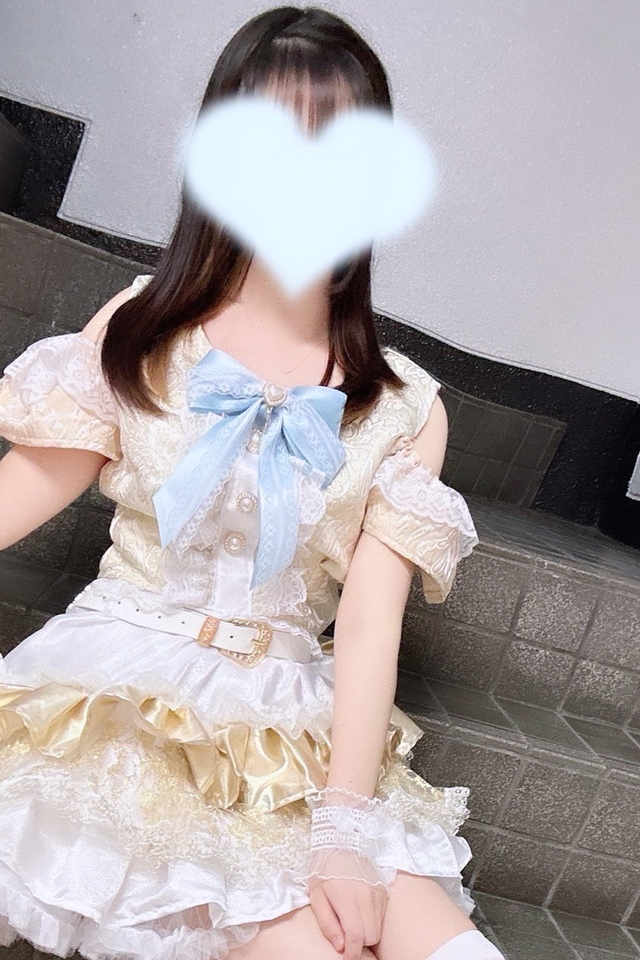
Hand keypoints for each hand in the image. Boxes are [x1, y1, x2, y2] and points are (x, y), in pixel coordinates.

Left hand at [297, 786, 398, 955]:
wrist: (342, 837)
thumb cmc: (324, 866)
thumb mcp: (317, 894)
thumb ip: (328, 922)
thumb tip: (341, 947)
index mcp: (347, 898)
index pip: (357, 938)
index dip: (352, 954)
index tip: (346, 958)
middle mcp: (367, 896)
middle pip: (371, 937)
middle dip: (359, 943)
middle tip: (345, 935)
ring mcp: (377, 892)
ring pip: (378, 928)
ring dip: (366, 932)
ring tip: (351, 921)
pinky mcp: (383, 889)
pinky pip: (381, 916)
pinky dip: (372, 920)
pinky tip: (360, 910)